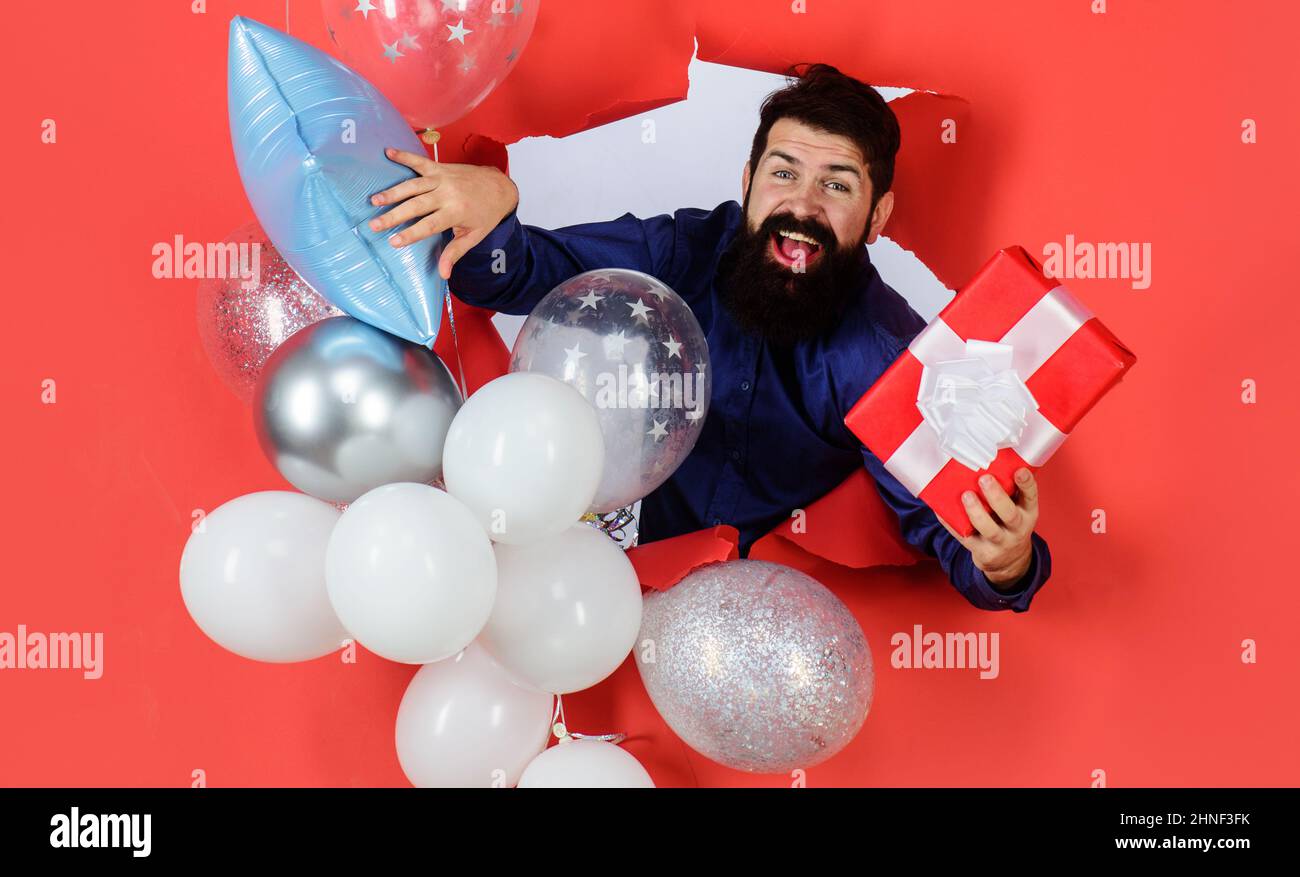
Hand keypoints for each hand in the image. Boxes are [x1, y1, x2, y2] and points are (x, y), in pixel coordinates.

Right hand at [367, 147, 519, 279]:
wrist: (500, 187)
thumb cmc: (486, 214)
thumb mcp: (473, 236)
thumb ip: (455, 253)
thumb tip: (443, 274)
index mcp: (456, 212)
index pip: (429, 225)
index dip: (411, 234)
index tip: (394, 242)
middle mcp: (447, 194)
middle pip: (416, 206)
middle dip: (394, 216)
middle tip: (374, 225)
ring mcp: (443, 179)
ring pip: (413, 185)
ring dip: (393, 192)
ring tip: (374, 200)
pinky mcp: (440, 168)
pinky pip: (420, 161)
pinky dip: (404, 156)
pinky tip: (388, 152)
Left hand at [936, 468, 1039, 590]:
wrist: (1009, 560)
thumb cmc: (1008, 523)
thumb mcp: (1017, 508)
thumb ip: (1008, 491)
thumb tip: (984, 460)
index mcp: (1028, 513)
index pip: (1031, 497)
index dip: (1026, 484)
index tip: (1020, 471)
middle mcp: (1018, 529)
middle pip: (1010, 515)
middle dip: (997, 497)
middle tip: (984, 479)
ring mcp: (1001, 543)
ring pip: (989, 529)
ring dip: (976, 512)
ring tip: (966, 495)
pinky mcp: (983, 553)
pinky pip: (965, 537)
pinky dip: (952, 524)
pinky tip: (942, 510)